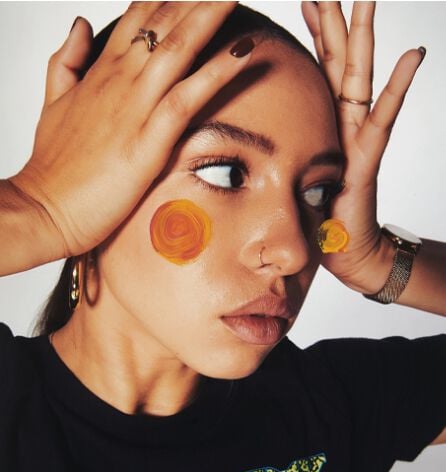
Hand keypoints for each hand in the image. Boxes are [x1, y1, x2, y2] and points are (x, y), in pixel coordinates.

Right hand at [9, 2, 252, 258]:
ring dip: (212, 15)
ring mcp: (133, 109)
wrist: (43, 209)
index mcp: (101, 72)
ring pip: (178, 49)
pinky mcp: (146, 142)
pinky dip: (217, 73)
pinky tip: (244, 51)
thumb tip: (82, 23)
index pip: (140, 18)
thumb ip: (68, 60)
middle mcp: (119, 81)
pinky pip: (187, 98)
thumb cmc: (53, 167)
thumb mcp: (55, 102)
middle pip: (164, 22)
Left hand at [301, 1, 424, 291]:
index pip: (314, 68)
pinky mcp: (367, 159)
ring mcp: (357, 138)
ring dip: (362, 39)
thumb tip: (236, 148)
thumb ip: (272, 157)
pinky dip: (398, 87)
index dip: (310, 33)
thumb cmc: (315, 220)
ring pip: (358, 79)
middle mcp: (340, 123)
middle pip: (335, 61)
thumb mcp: (286, 179)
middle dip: (332, 21)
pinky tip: (414, 54)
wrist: (346, 252)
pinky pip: (382, 119)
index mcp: (318, 124)